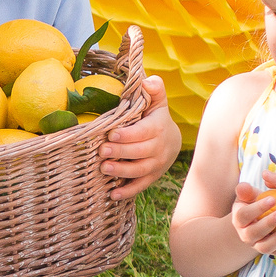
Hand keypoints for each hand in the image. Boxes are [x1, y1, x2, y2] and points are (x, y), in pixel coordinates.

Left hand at [99, 77, 180, 197]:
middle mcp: (159, 148)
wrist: (173, 140)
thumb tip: (147, 81)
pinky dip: (127, 192)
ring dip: (121, 172)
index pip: (144, 132)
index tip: (111, 133)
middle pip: (139, 152)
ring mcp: (156, 164)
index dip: (128, 135)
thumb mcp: (157, 101)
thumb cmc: (156, 117)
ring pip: (139, 170)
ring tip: (104, 169)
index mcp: (158, 128)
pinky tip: (113, 195)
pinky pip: (140, 186)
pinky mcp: (151, 177)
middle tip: (102, 151)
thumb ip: (154, 89)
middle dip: (120, 152)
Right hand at [230, 178, 275, 257]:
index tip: (272, 198)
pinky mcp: (271, 251)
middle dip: (267, 223)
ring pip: (265, 246)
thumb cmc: (256, 202)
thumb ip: (246, 191)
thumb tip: (244, 186)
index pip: (244, 215)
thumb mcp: (249, 196)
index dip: (257, 208)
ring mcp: (258, 245)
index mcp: (239, 220)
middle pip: (253, 233)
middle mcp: (246, 235)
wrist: (261, 219)